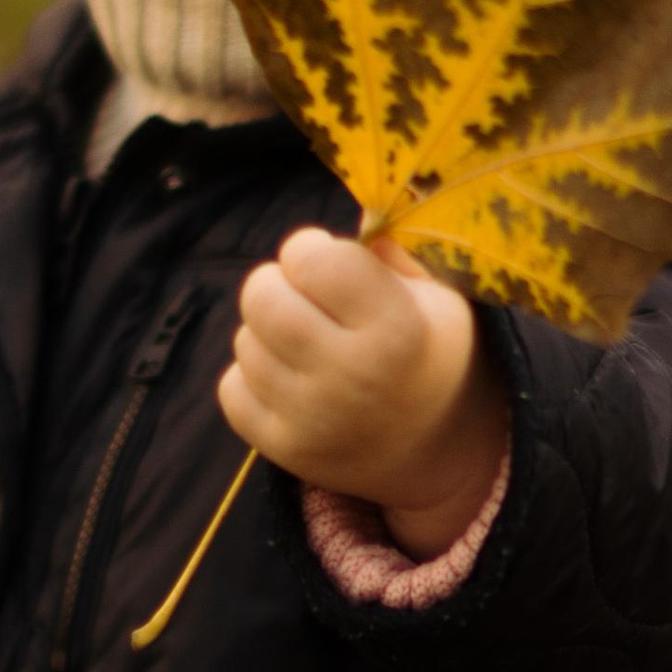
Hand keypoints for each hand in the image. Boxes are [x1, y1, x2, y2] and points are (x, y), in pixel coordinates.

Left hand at [221, 227, 507, 554]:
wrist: (439, 451)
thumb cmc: (432, 353)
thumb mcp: (437, 295)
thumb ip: (390, 249)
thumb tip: (350, 220)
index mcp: (398, 330)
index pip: (312, 259)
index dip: (312, 249)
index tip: (329, 263)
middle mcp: (352, 378)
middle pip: (262, 297)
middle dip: (279, 284)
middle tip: (307, 298)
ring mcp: (314, 420)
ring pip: (245, 341)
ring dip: (270, 333)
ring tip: (311, 346)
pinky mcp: (285, 450)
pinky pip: (232, 388)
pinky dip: (254, 378)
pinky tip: (293, 381)